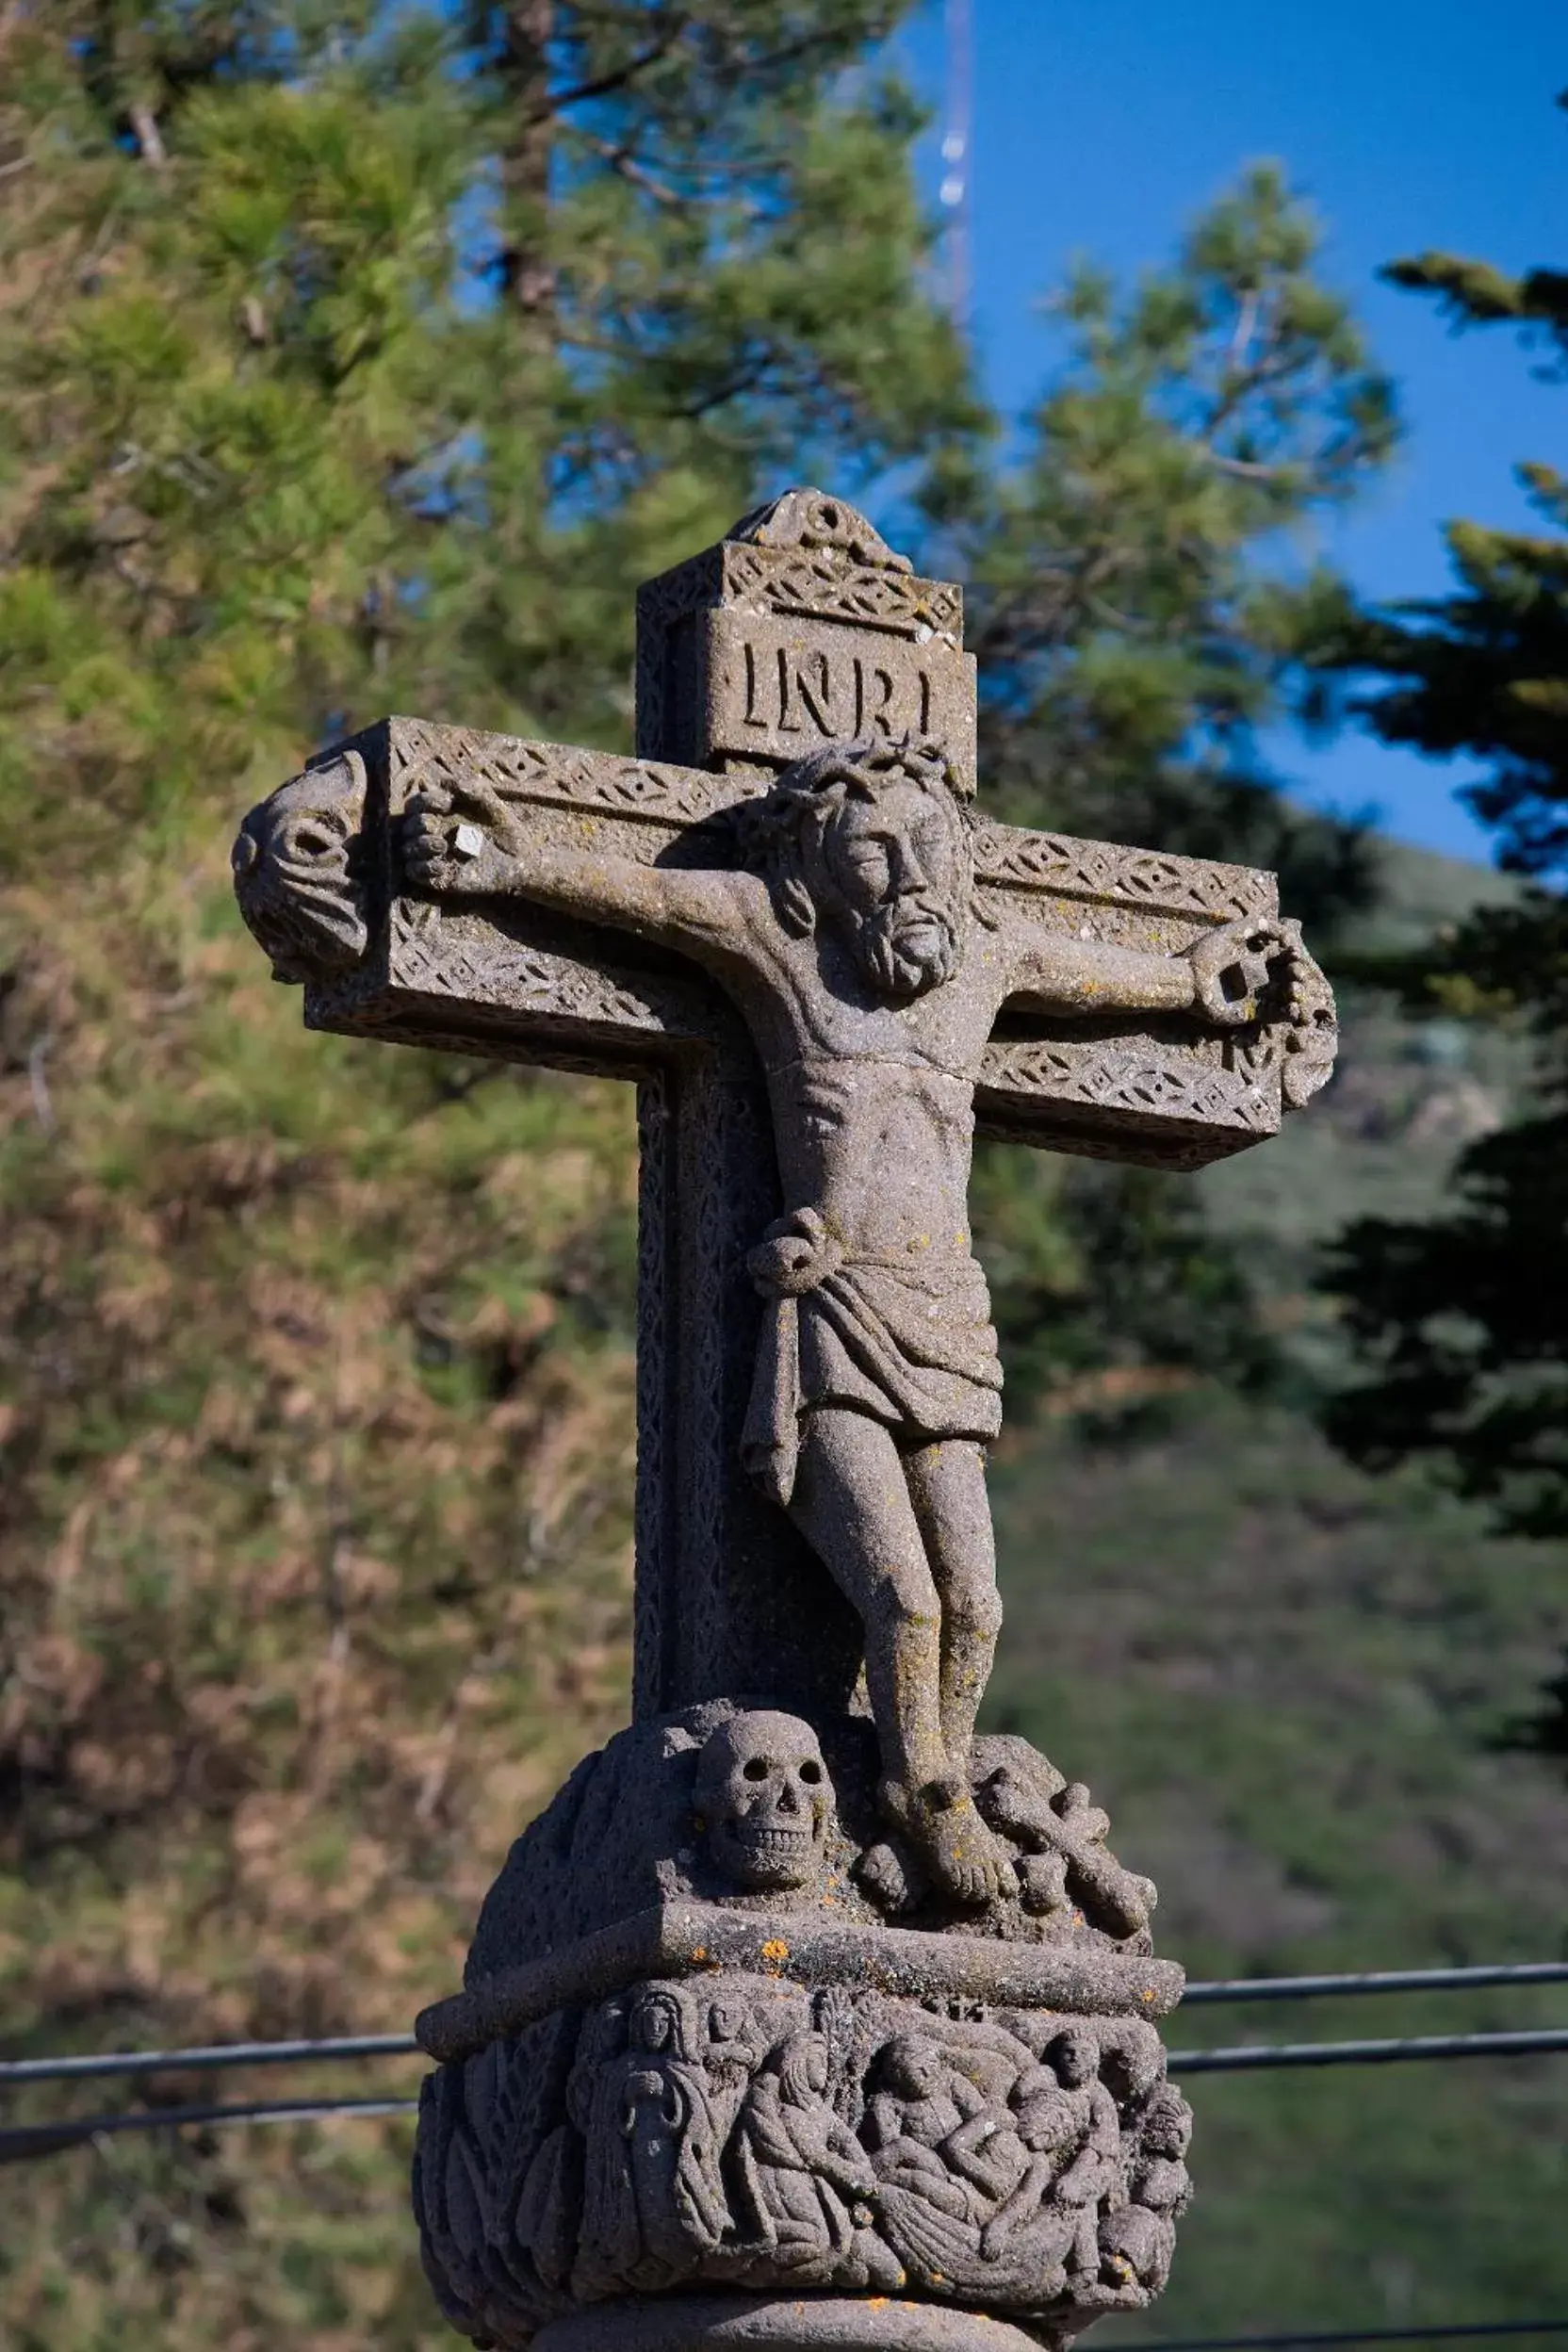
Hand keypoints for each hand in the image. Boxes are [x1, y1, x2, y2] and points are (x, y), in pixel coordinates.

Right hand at [401, 777, 526, 895]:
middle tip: (436, 827)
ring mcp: (435, 856)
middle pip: (408, 827)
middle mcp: (433, 834)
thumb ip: (470, 787)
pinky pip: (415, 874)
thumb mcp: (490, 801)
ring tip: (442, 846)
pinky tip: (441, 866)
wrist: (521, 858)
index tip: (447, 802)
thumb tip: (444, 783)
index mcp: (440, 814)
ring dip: (420, 846)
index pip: (416, 804)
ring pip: (408, 850)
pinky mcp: (440, 877)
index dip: (425, 801)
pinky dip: (423, 869)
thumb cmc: (505, 827)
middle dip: (419, 824)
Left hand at [1189, 917, 1300, 1027]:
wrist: (1188, 981)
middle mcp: (1259, 976)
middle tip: (1295, 971)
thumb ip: (1254, 925)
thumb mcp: (1229, 933)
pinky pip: (1275, 1015)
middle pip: (1287, 975)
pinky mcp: (1251, 1013)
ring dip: (1295, 992)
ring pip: (1285, 995)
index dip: (1292, 953)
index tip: (1294, 952)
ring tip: (1294, 989)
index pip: (1282, 955)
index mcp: (1255, 957)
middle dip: (1296, 972)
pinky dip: (1287, 1013)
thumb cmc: (1205, 954)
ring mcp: (1256, 995)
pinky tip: (1293, 1008)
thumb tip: (1282, 929)